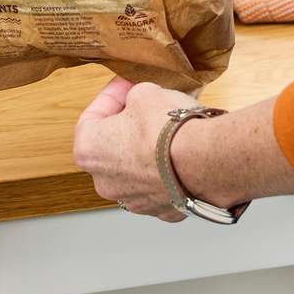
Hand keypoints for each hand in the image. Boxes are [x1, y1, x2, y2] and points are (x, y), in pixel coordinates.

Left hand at [72, 78, 195, 221]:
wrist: (204, 160)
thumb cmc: (168, 129)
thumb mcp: (144, 93)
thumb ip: (134, 96)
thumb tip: (140, 99)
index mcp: (89, 151)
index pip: (92, 116)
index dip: (112, 95)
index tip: (127, 85)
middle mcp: (105, 182)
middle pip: (113, 146)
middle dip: (130, 125)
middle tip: (147, 107)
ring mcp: (134, 200)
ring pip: (137, 168)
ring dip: (148, 149)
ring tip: (169, 128)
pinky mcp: (163, 209)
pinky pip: (161, 184)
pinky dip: (169, 170)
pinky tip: (182, 151)